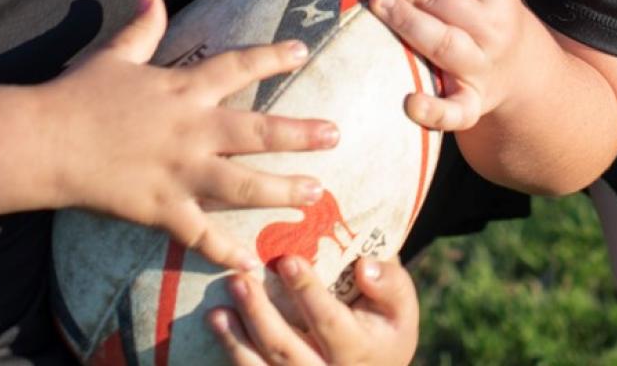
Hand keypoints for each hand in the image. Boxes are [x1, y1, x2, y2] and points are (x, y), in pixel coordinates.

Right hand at [52, 0, 340, 269]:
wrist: (45, 141)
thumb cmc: (78, 95)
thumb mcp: (114, 56)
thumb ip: (140, 29)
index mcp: (182, 89)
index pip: (238, 66)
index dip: (272, 56)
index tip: (303, 51)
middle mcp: (191, 129)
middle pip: (258, 130)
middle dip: (301, 133)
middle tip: (336, 134)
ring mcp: (180, 172)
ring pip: (244, 184)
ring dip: (283, 190)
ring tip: (316, 194)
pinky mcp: (162, 208)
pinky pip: (201, 234)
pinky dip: (226, 251)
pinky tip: (252, 264)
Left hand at [209, 255, 419, 365]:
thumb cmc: (384, 326)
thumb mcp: (400, 306)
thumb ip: (390, 284)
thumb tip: (364, 267)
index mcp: (360, 351)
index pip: (330, 322)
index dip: (309, 293)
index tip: (288, 261)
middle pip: (288, 351)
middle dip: (260, 316)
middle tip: (239, 280)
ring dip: (236, 341)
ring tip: (216, 312)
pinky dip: (233, 356)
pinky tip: (217, 329)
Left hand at [348, 0, 543, 132]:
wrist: (520, 70)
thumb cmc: (477, 8)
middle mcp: (492, 24)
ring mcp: (484, 65)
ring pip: (445, 43)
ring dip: (409, 22)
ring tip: (376, 1)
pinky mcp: (475, 103)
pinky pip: (457, 110)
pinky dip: (435, 110)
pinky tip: (409, 103)